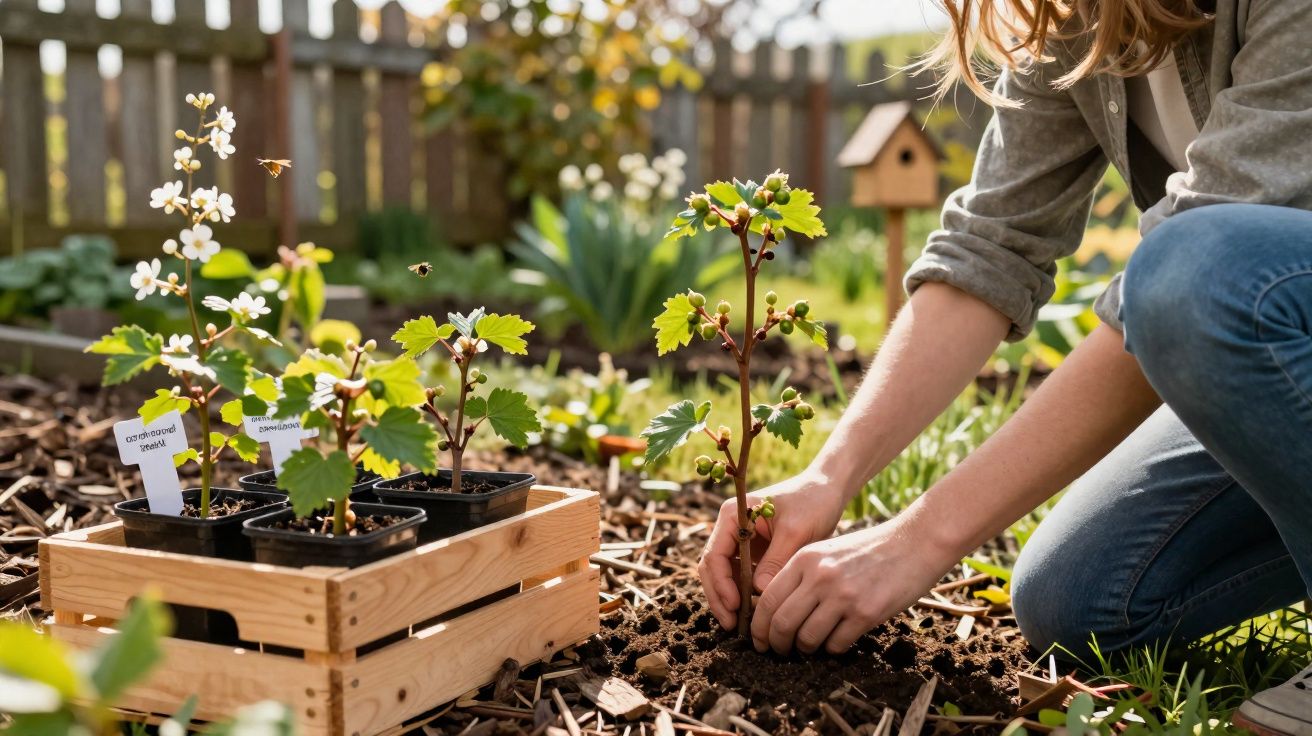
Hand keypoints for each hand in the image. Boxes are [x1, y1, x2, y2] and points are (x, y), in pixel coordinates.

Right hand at [698, 470, 848, 629]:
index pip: (715, 554)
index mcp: (733, 515)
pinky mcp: (753, 553)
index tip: (736, 606)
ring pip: (724, 576)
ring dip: (729, 600)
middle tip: (732, 624)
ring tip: (742, 625)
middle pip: (712, 568)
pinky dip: (744, 596)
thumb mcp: (796, 531)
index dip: (721, 584)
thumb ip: (776, 560)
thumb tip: (758, 592)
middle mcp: (730, 528)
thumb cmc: (812, 503)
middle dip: (720, 597)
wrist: (828, 491)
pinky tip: (755, 613)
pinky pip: (741, 578)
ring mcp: (740, 541)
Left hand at [750, 516, 955, 654]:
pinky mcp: (866, 613)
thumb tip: (775, 611)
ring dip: (805, 649)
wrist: (913, 544)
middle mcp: (820, 576)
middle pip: (782, 623)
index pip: (767, 598)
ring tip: (809, 648)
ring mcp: (843, 595)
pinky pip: (836, 644)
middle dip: (776, 644)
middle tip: (779, 651)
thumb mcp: (827, 551)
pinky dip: (832, 649)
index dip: (758, 625)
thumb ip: (801, 575)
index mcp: (805, 558)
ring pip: (807, 638)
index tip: (759, 639)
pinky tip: (837, 640)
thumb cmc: (868, 549)